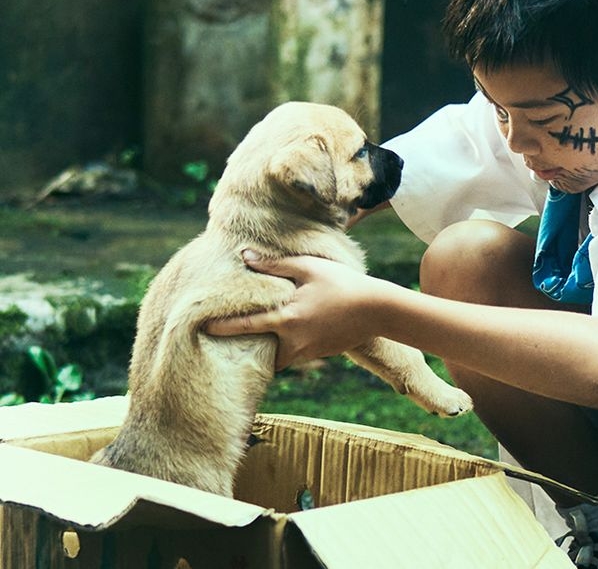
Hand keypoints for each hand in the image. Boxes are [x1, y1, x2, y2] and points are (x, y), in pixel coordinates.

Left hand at [204, 251, 383, 370]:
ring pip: (280, 357)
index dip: (222, 327)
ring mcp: (309, 351)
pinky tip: (295, 333)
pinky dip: (291, 347)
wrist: (378, 310)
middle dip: (250, 350)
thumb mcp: (309, 267)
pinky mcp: (321, 354)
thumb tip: (244, 257)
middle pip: (262, 353)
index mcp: (286, 319)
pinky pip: (298, 354)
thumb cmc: (343, 283)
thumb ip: (274, 265)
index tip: (202, 328)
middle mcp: (294, 341)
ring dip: (272, 349)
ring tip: (266, 337)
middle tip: (235, 343)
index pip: (246, 325)